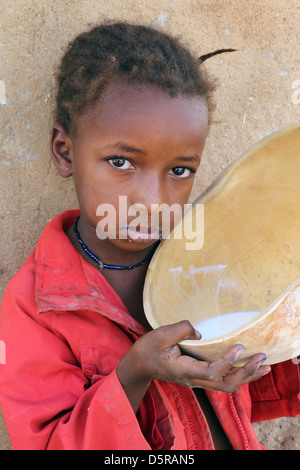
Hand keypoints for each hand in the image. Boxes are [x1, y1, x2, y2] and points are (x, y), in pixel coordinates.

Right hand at [117, 320, 270, 411]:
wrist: (139, 366)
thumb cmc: (148, 350)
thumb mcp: (160, 335)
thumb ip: (180, 330)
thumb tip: (200, 333)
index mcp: (184, 370)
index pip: (211, 372)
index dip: (228, 361)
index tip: (240, 347)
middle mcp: (193, 380)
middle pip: (225, 385)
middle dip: (246, 373)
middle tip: (262, 358)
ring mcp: (197, 380)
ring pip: (226, 386)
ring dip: (247, 377)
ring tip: (264, 366)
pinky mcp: (199, 376)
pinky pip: (222, 380)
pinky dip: (239, 375)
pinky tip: (249, 367)